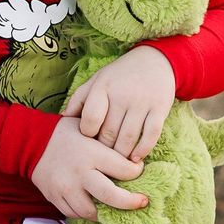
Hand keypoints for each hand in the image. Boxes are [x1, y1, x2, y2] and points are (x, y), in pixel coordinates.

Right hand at [30, 117, 147, 220]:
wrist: (30, 142)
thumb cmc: (66, 133)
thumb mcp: (89, 129)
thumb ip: (109, 142)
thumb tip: (133, 156)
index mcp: (91, 153)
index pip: (124, 169)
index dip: (136, 171)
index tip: (138, 170)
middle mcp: (79, 173)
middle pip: (111, 196)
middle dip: (130, 202)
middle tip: (142, 202)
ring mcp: (66, 188)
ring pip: (91, 211)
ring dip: (106, 212)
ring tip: (114, 207)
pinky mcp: (55, 198)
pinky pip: (74, 214)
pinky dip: (86, 213)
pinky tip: (93, 206)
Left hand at [61, 46, 175, 160]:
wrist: (154, 61)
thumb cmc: (119, 76)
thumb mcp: (96, 81)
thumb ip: (78, 100)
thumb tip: (62, 122)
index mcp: (103, 87)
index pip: (90, 119)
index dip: (87, 134)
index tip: (90, 139)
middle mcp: (122, 94)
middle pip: (109, 133)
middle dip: (104, 150)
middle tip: (102, 158)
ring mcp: (142, 102)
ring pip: (128, 138)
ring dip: (121, 155)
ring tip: (116, 162)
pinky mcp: (160, 108)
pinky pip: (150, 135)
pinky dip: (142, 150)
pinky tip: (135, 158)